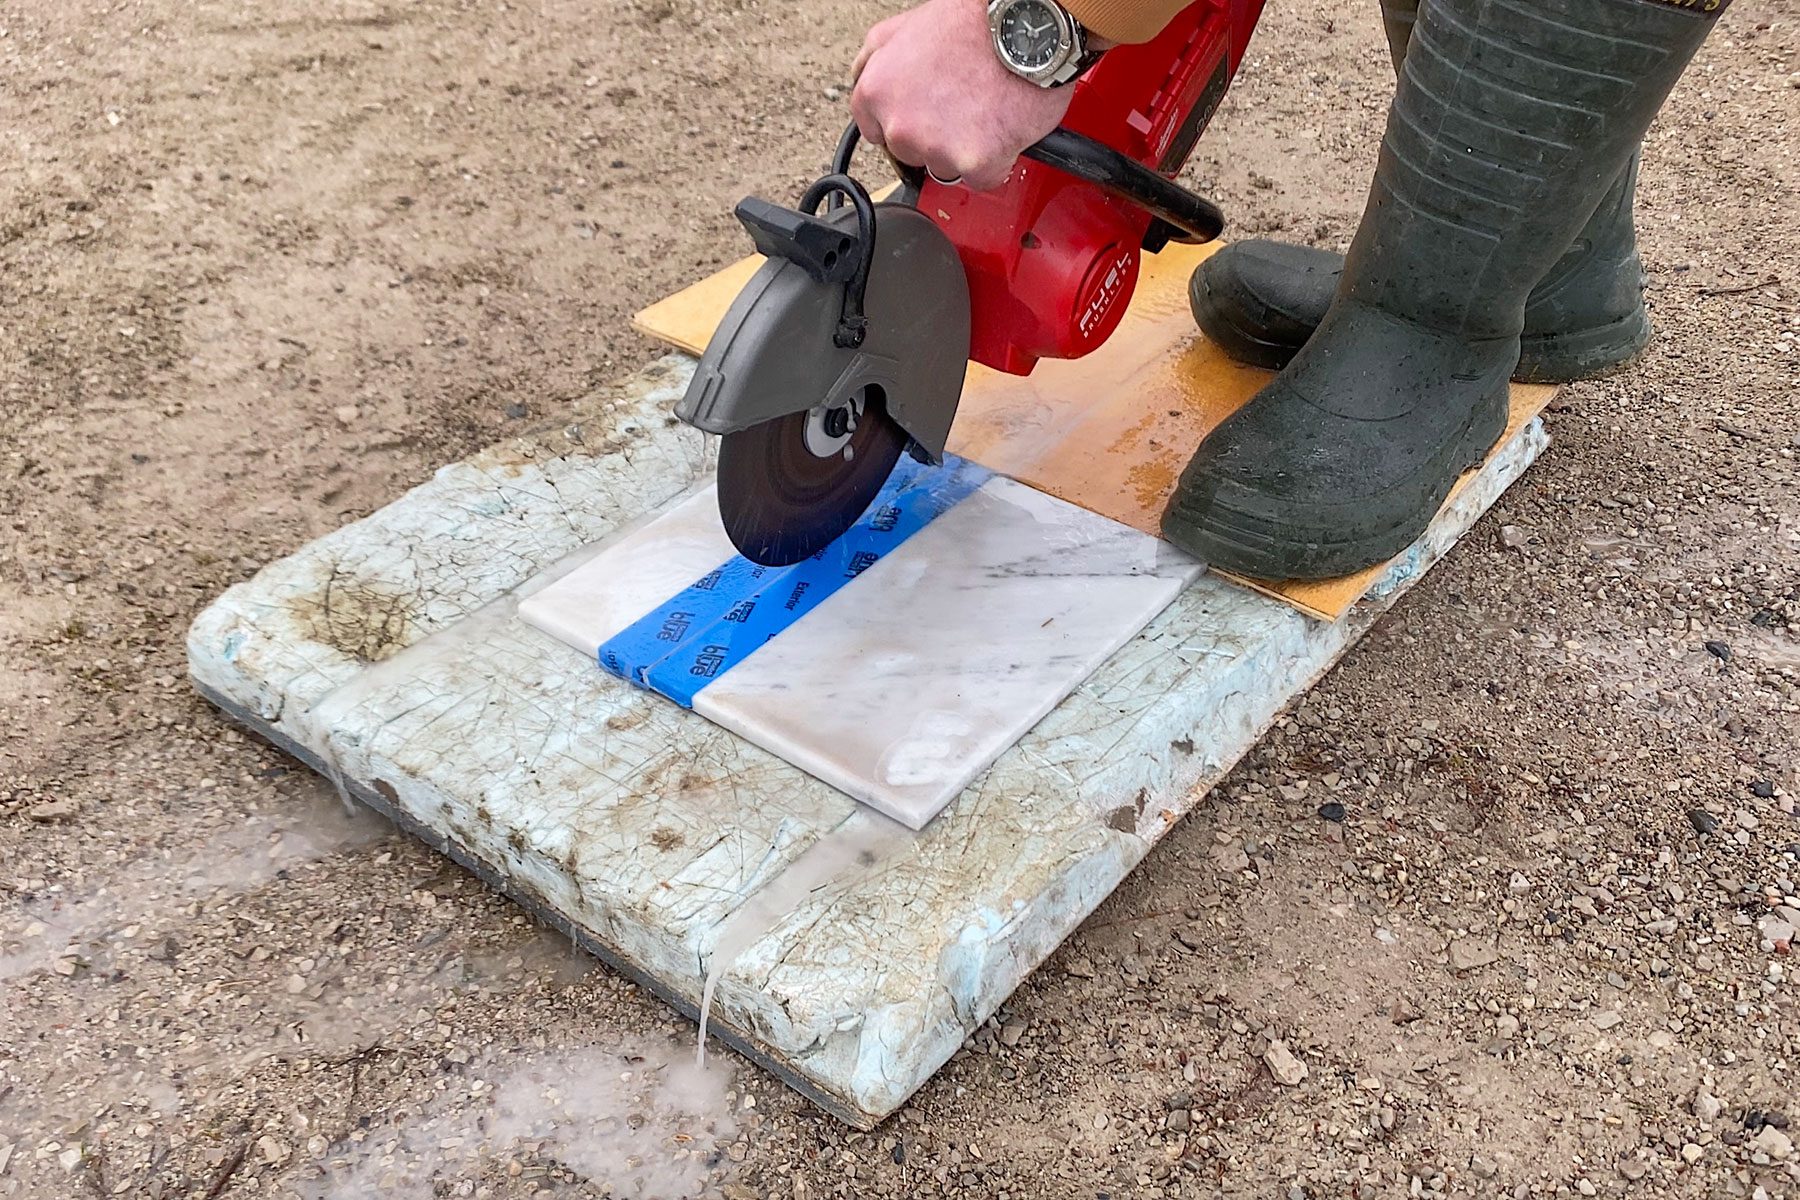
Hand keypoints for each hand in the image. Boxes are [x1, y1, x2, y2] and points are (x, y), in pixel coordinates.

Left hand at [851, 0, 1074, 191]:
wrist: (1027, 32)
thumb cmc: (976, 23)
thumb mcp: (906, 25)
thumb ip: (877, 58)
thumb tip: (865, 76)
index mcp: (876, 91)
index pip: (874, 129)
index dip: (904, 120)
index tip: (922, 114)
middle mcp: (899, 125)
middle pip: (909, 153)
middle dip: (933, 136)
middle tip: (962, 104)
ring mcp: (934, 148)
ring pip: (944, 167)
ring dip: (963, 149)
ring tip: (984, 110)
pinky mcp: (972, 164)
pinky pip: (981, 178)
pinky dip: (994, 161)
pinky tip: (1001, 129)